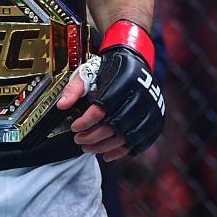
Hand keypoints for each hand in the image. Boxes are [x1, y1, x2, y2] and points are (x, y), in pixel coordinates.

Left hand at [56, 21, 165, 160]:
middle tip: (79, 140)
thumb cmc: (109, 69)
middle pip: (114, 126)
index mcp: (122, 82)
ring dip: (105, 147)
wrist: (134, 62)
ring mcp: (150, 109)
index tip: (74, 127)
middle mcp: (139, 96)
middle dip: (93, 137)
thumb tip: (61, 105)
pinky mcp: (155, 118)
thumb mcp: (89, 73)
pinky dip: (122, 151)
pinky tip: (107, 154)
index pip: (101, 109)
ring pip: (126, 137)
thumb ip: (74, 88)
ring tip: (89, 148)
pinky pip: (140, 142)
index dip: (85, 122)